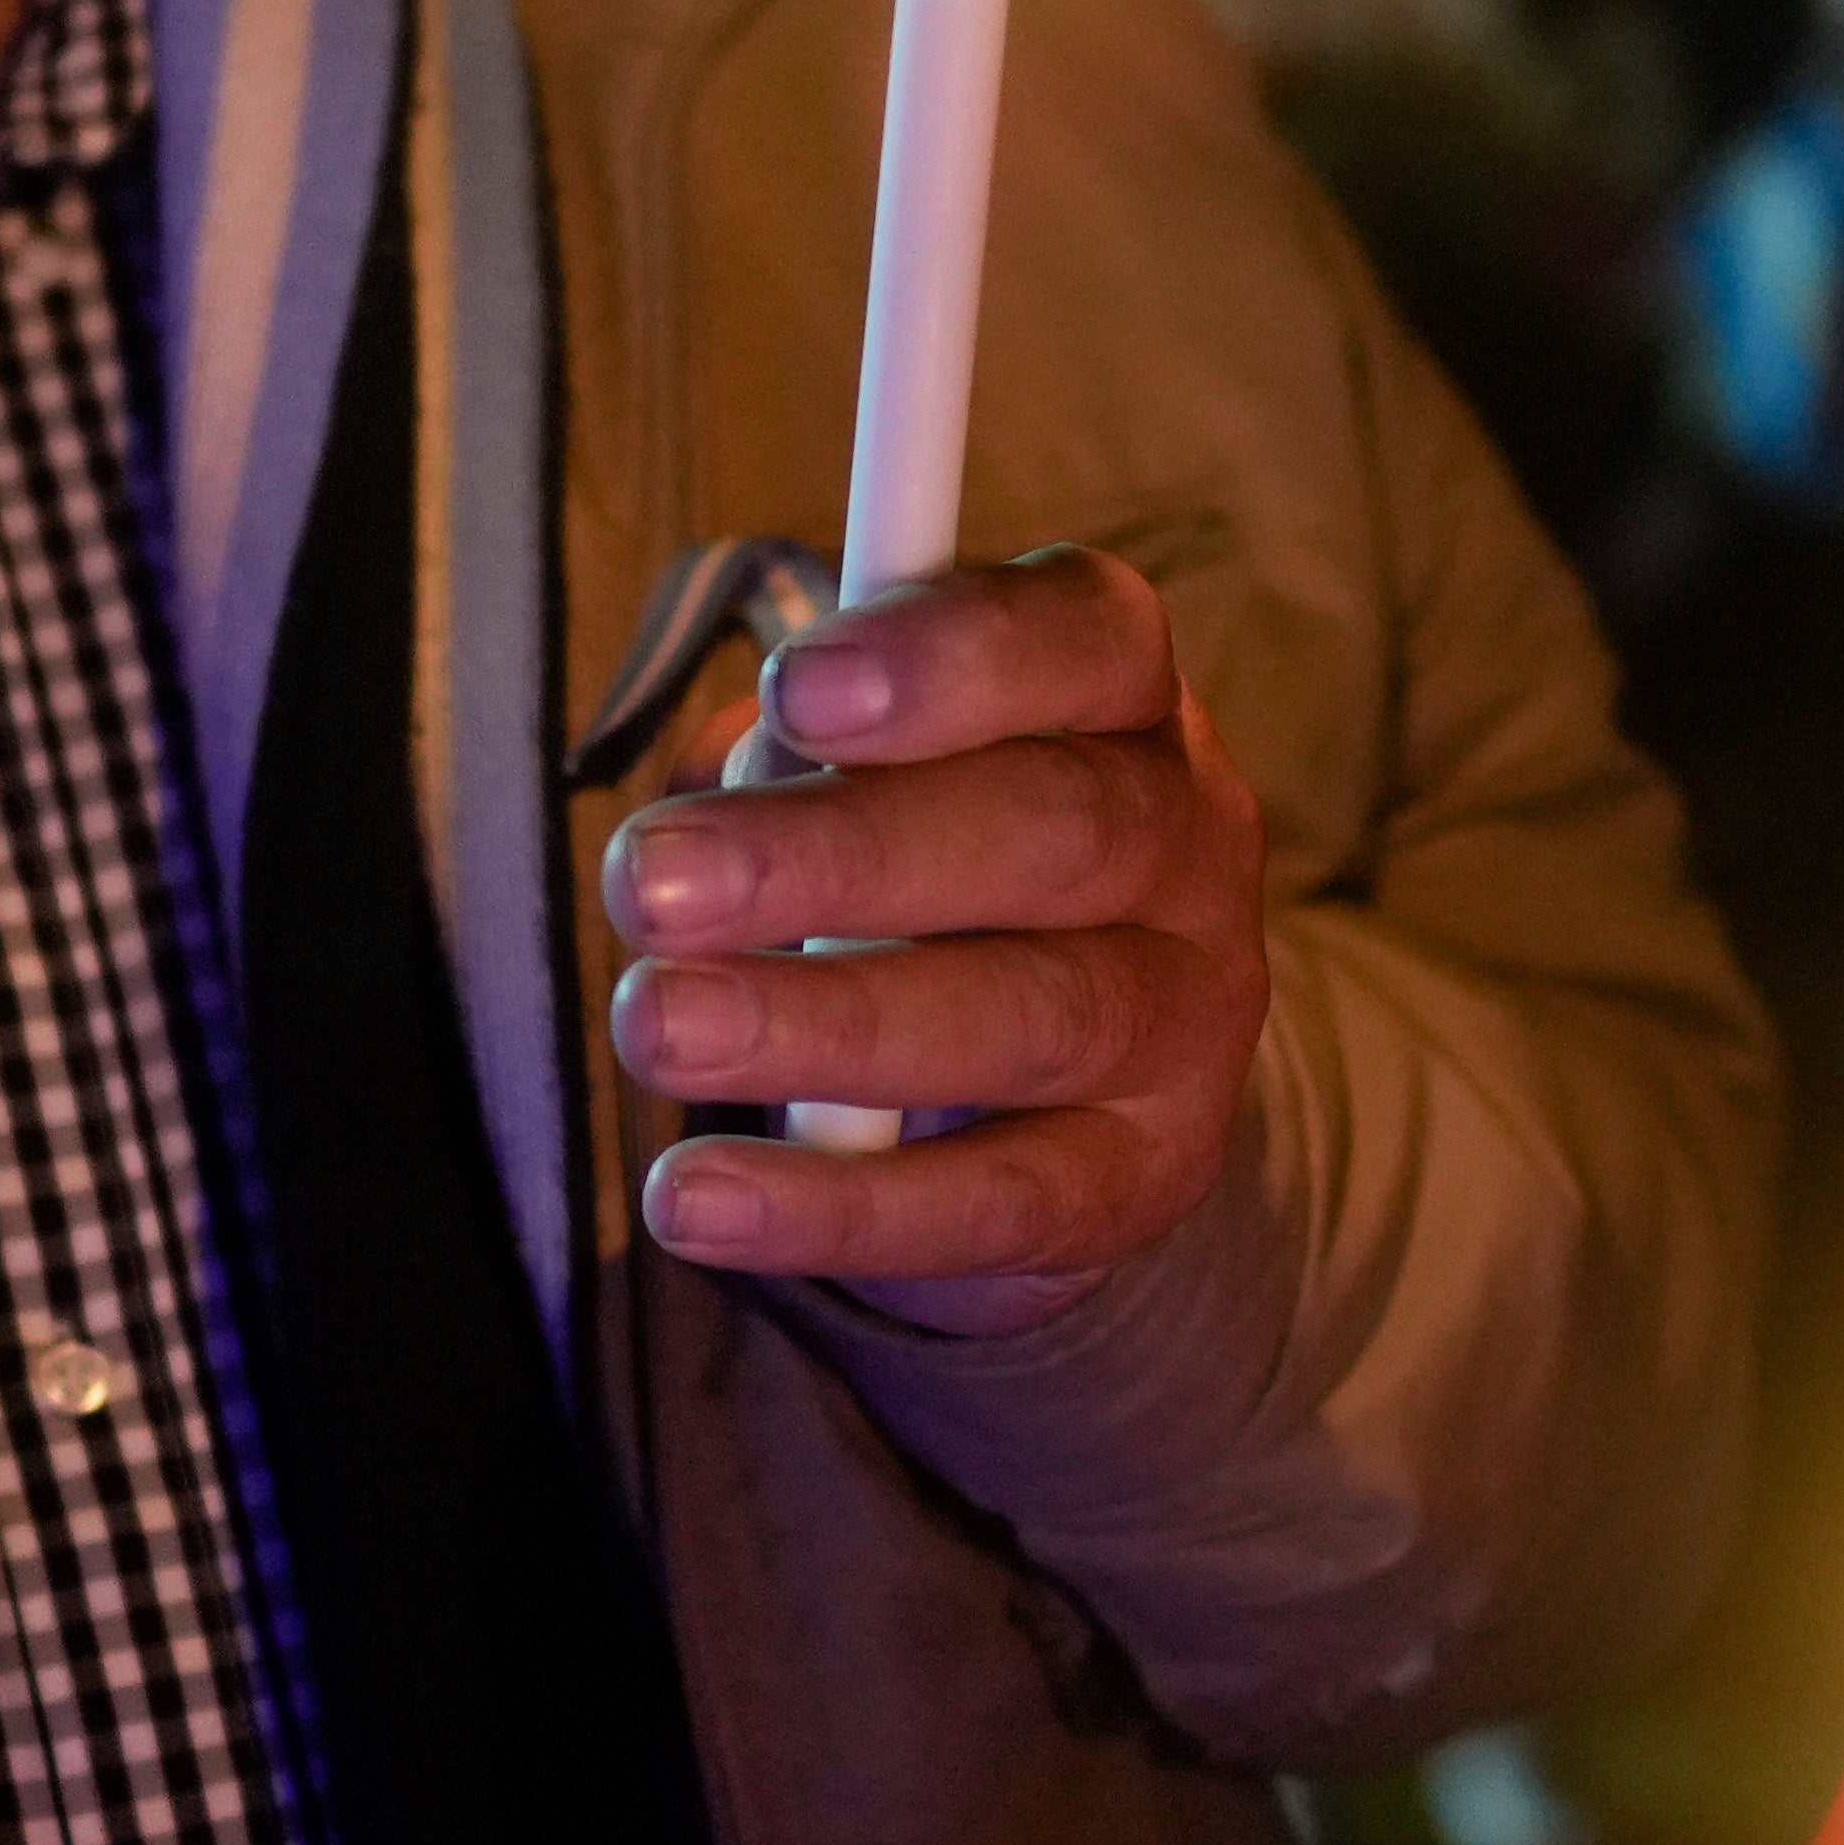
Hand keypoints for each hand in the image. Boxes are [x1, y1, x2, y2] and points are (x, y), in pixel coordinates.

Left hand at [598, 545, 1262, 1329]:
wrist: (1065, 1080)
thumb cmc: (930, 870)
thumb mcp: (876, 773)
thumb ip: (807, 758)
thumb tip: (712, 798)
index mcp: (1122, 698)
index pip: (1083, 637)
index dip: (949, 657)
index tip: (795, 691)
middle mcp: (1191, 844)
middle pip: (1055, 831)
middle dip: (840, 857)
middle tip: (652, 884)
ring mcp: (1189, 1017)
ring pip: (1035, 1018)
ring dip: (825, 1025)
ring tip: (657, 1027)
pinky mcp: (1147, 1178)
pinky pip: (1000, 1201)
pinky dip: (838, 1207)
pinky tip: (697, 1200)